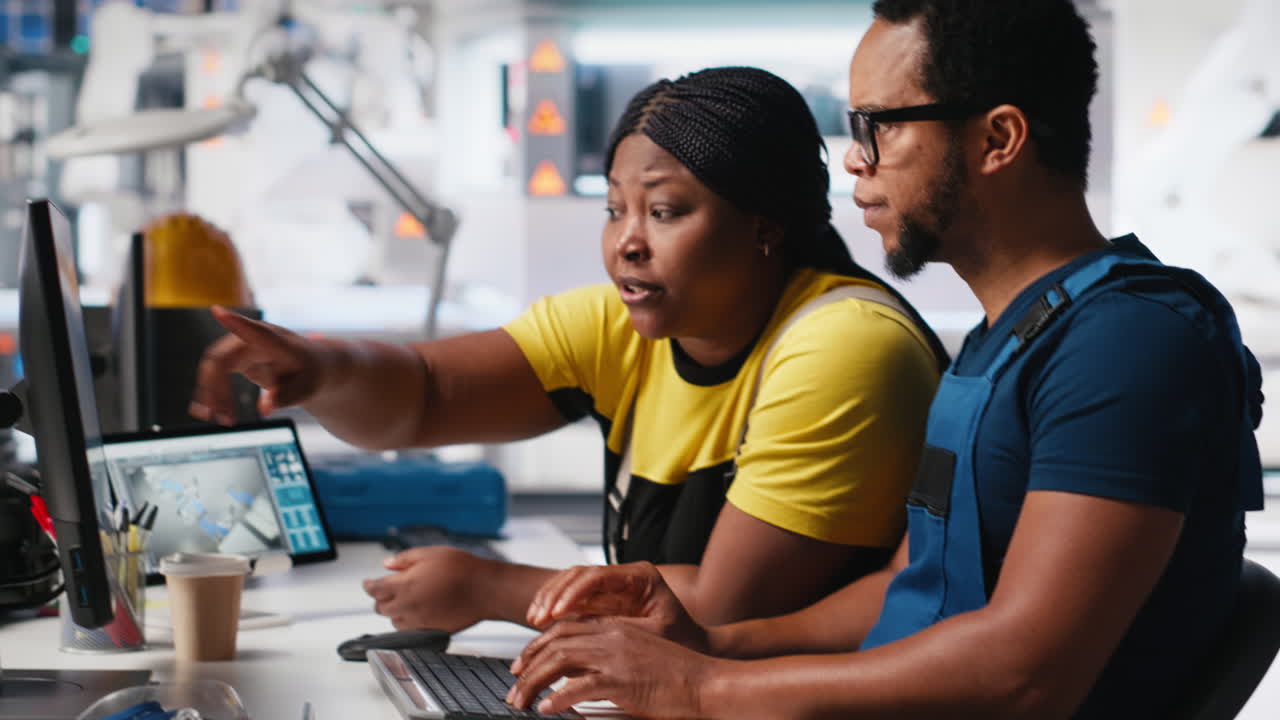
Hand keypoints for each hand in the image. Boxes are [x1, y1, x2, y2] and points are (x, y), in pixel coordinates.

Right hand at [190, 306, 336, 423]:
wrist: (311, 368)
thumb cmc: (310, 374)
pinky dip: (212, 393)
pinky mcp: (235, 357)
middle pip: (222, 358)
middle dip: (216, 388)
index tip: (219, 311)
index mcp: (276, 342)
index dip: (236, 322)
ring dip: (212, 394)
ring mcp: (241, 346)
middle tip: (225, 419)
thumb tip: (264, 410)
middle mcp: (254, 339)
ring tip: (225, 420)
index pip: (255, 331)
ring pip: (213, 367)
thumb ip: (286, 397)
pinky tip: (213, 413)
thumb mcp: (306, 390)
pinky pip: (214, 373)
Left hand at [362, 547, 490, 631]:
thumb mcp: (430, 553)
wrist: (485, 589)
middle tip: (387, 589)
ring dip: (394, 611)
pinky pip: (409, 630)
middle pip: (380, 607)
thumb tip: (387, 564)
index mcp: (404, 585)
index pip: (374, 589)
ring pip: (393, 621)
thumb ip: (404, 559)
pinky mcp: (429, 631)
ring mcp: (418, 621)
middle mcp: (407, 606)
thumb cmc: (462, 569)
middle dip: (381, 598)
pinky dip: (407, 622)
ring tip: (405, 600)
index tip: (367, 582)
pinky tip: (417, 612)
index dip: (367, 585)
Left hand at [507, 620, 721, 717]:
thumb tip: (578, 672)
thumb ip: (610, 656)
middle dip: (527, 664)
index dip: (537, 645)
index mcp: (616, 628)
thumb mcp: (640, 654)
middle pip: (555, 643)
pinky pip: (580, 687)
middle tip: (512, 686)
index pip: (564, 628)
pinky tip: (547, 708)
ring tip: (520, 702)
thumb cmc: (679, 675)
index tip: (522, 664)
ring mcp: (616, 658)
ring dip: (533, 682)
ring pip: (559, 662)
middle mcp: (612, 637)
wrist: (707, 683)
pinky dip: (558, 698)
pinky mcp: (622, 682)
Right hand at [526, 562, 706, 650]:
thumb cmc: (682, 641)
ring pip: (572, 583)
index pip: (598, 576)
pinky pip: (574, 598)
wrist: (696, 646)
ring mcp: (613, 587)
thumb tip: (584, 638)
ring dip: (551, 599)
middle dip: (555, 594)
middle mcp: (624, 576)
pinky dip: (556, 608)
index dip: (573, 592)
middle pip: (580, 575)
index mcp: (641, 577)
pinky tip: (542, 622)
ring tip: (535, 619)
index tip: (558, 612)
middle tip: (538, 616)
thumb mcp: (653, 635)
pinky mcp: (604, 601)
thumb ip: (620, 632)